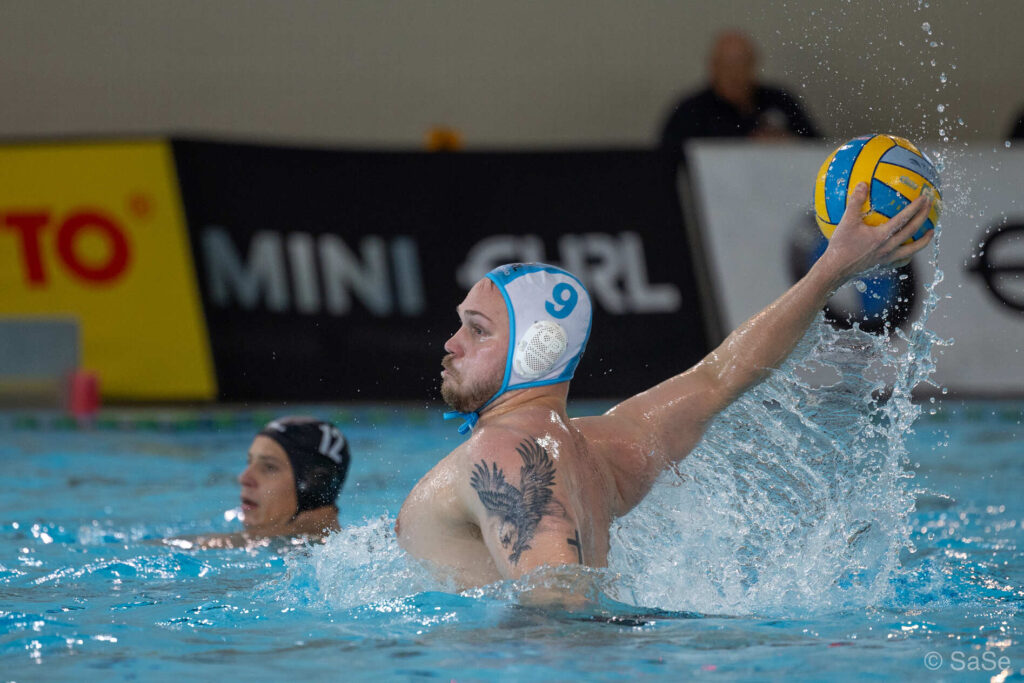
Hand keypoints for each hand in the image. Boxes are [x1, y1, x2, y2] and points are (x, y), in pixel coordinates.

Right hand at [818, 181, 933, 283]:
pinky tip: (909, 251)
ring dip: (923, 240)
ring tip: (930, 232)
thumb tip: (863, 184)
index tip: (925, 197)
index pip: (904, 218)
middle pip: (912, 231)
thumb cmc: (840, 246)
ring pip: (912, 249)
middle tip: (931, 207)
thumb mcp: (846, 222)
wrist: (835, 270)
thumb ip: (855, 202)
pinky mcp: (883, 266)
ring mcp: (887, 259)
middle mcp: (888, 248)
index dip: (916, 207)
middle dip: (924, 217)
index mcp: (882, 236)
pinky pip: (901, 260)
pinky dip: (908, 255)